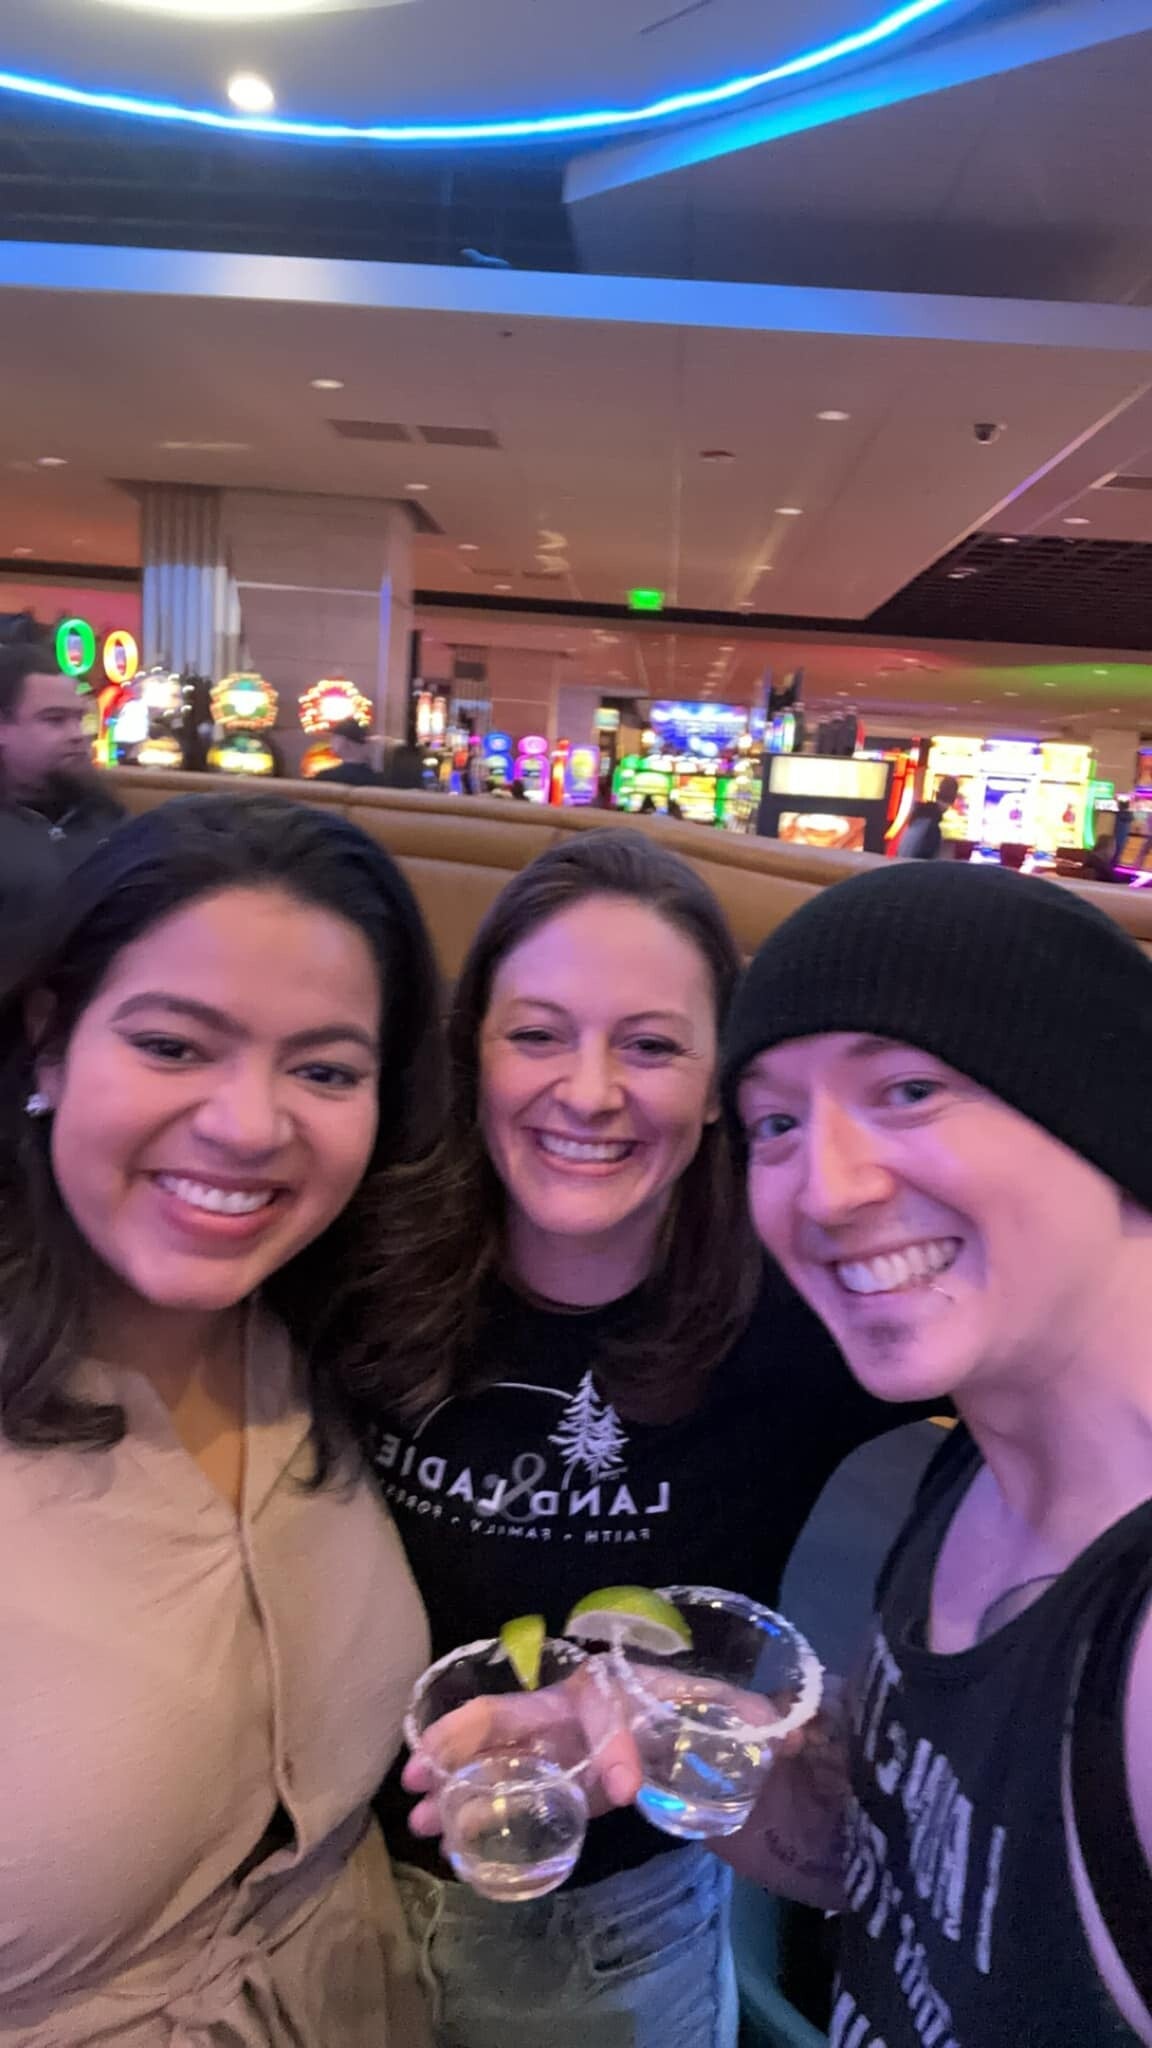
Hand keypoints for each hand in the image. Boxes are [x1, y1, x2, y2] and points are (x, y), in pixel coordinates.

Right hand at [402, 1667, 642, 1838]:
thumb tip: (624, 1789)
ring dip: (461, 1812)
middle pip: (479, 1757)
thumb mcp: (627, 1708)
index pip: (486, 1718)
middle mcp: (535, 1738)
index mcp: (541, 1709)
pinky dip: (495, 1835)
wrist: (675, 1716)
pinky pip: (524, 1815)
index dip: (448, 1739)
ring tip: (434, 1841)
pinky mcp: (570, 1798)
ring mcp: (549, 1769)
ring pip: (494, 1788)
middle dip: (443, 1783)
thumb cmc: (639, 1698)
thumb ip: (623, 1742)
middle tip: (417, 1818)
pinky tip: (471, 1859)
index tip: (419, 1769)